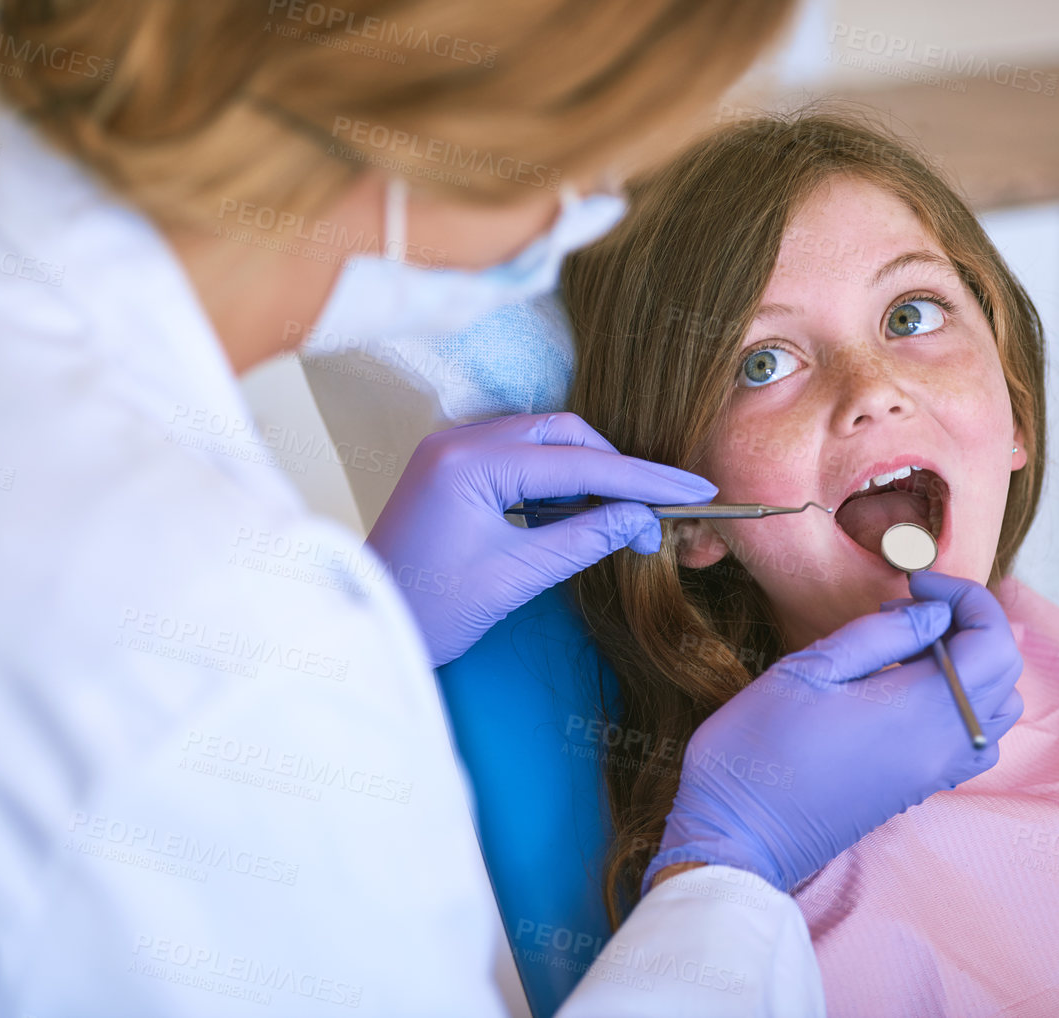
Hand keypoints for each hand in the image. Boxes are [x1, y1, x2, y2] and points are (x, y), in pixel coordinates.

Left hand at [369, 412, 714, 665]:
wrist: (362, 624)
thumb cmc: (429, 609)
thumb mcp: (515, 577)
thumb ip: (584, 540)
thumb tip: (643, 521)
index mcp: (469, 462)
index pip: (578, 463)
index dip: (643, 480)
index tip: (696, 491)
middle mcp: (459, 440)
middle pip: (566, 435)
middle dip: (619, 470)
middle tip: (661, 515)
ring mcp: (454, 449)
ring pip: (547, 442)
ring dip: (591, 474)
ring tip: (629, 520)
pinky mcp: (455, 467)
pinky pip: (523, 457)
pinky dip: (560, 481)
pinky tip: (586, 512)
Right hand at [644, 570, 1023, 894]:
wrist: (738, 835)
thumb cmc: (758, 748)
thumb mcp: (810, 668)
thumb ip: (882, 633)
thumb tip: (933, 613)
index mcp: (921, 711)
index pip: (995, 642)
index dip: (966, 597)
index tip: (916, 582)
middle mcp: (944, 746)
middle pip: (1004, 673)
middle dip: (971, 623)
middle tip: (911, 606)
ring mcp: (935, 772)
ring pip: (996, 708)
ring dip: (970, 664)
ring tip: (910, 646)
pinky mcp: (919, 787)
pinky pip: (973, 739)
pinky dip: (961, 701)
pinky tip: (906, 687)